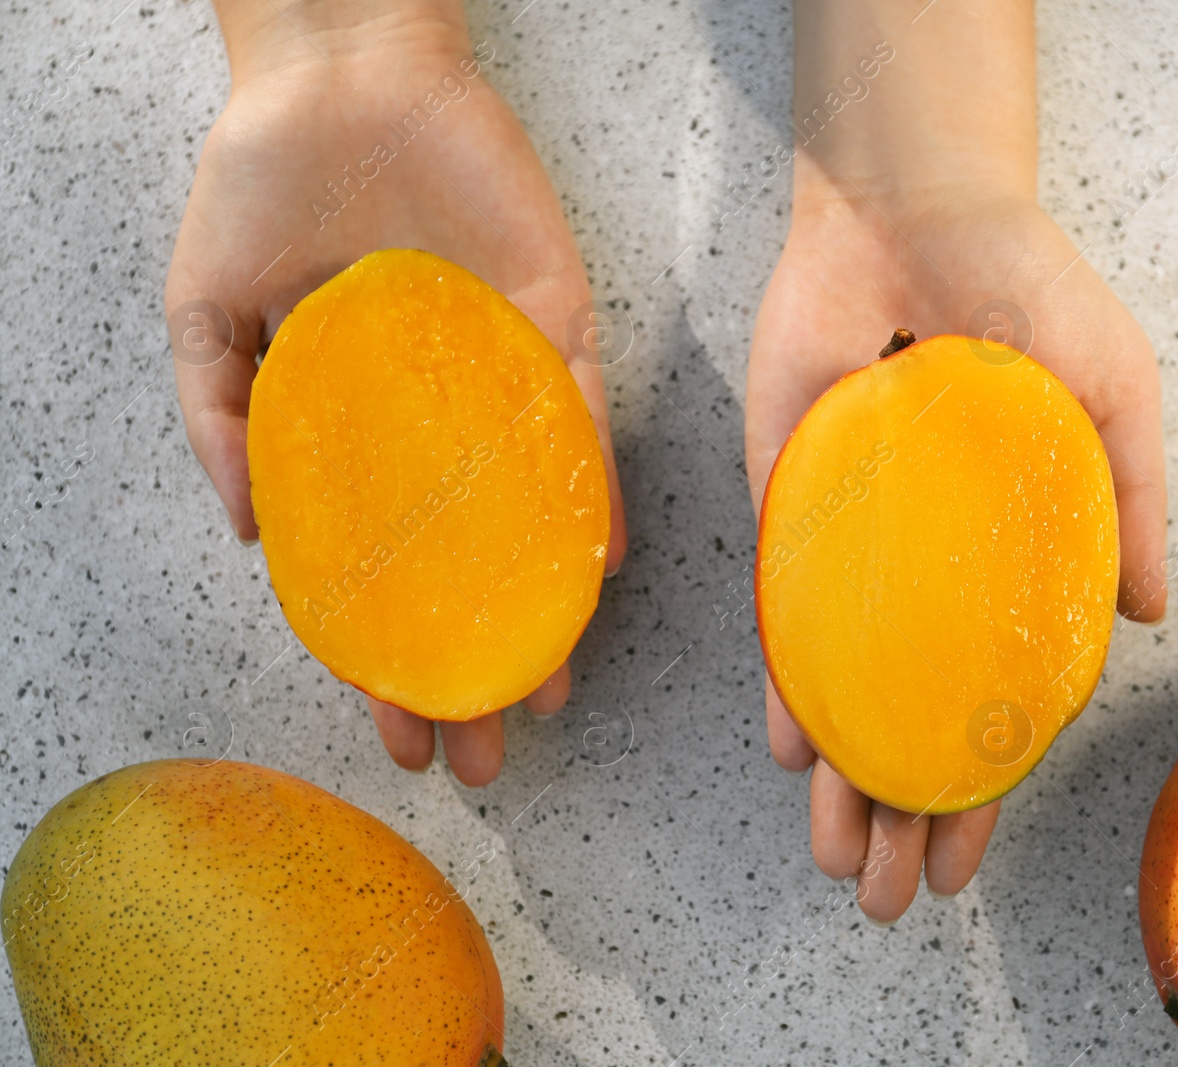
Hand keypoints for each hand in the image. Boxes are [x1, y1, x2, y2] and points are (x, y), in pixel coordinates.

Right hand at [165, 1, 625, 785]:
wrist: (334, 73)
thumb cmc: (264, 186)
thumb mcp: (210, 314)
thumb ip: (222, 418)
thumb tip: (255, 536)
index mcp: (366, 434)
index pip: (385, 573)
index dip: (392, 660)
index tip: (406, 739)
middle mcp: (444, 425)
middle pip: (471, 568)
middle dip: (480, 665)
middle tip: (492, 757)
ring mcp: (503, 377)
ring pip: (537, 516)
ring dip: (546, 607)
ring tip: (551, 693)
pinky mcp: (555, 317)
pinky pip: (580, 415)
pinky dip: (591, 485)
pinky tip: (597, 561)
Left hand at [746, 0, 1165, 920]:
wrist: (915, 205)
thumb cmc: (1028, 291)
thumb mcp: (1111, 396)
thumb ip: (1127, 503)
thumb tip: (1148, 615)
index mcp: (996, 561)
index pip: (982, 704)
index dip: (977, 790)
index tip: (965, 868)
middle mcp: (919, 571)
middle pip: (900, 716)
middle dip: (894, 813)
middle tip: (884, 901)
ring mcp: (849, 545)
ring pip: (837, 686)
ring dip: (836, 779)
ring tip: (838, 864)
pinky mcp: (785, 500)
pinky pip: (778, 607)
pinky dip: (782, 678)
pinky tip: (794, 749)